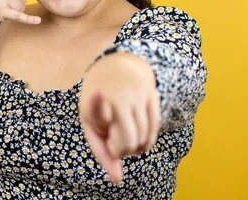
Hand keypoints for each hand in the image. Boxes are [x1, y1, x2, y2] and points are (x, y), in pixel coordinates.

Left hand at [79, 53, 159, 182]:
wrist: (117, 67)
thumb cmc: (100, 103)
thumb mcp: (92, 124)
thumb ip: (102, 153)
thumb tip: (117, 180)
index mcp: (94, 103)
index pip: (97, 104)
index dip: (98, 103)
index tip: (98, 95)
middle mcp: (118, 97)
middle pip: (129, 142)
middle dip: (123, 150)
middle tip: (114, 144)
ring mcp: (137, 95)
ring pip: (143, 139)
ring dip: (134, 147)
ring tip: (124, 138)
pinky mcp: (152, 95)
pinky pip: (154, 130)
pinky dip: (146, 142)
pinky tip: (138, 140)